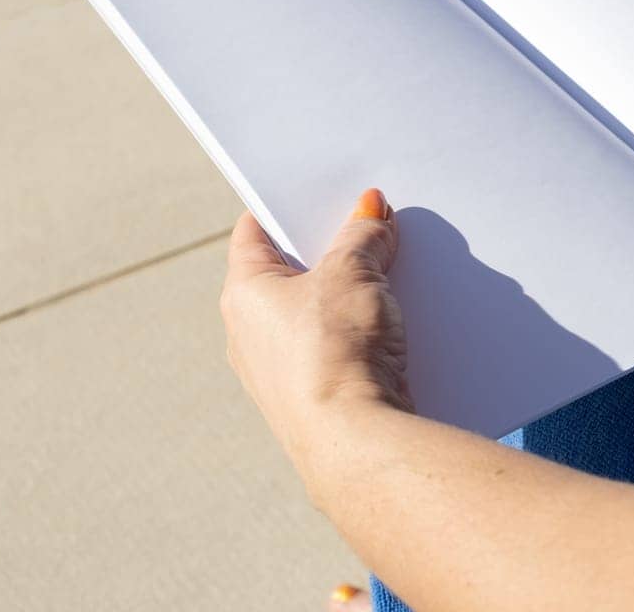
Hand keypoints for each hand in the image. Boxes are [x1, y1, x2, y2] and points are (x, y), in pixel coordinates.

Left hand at [221, 188, 412, 496]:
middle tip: (366, 227)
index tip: (322, 190)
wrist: (355, 443)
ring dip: (348, 293)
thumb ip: (361, 235)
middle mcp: (249, 334)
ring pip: (315, 314)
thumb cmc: (335, 350)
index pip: (256, 231)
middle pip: (291, 271)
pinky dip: (357, 333)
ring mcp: (278, 372)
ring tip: (387, 271)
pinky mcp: (311, 401)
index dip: (289, 206)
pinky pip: (333, 350)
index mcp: (243, 293)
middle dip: (330, 249)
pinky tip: (390, 323)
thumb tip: (370, 211)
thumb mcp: (352, 271)